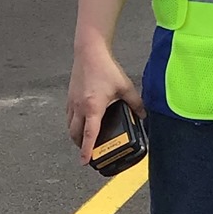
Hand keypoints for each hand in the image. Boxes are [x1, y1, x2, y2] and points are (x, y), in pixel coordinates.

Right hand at [67, 37, 143, 162]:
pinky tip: (81, 122)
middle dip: (80, 146)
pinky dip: (73, 123)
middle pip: (75, 134)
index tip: (85, 161)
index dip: (87, 150)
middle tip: (89, 152)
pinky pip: (69, 116)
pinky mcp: (70, 97)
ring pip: (70, 126)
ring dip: (75, 135)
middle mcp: (80, 107)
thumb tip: (143, 115)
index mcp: (93, 107)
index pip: (89, 134)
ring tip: (84, 140)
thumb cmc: (105, 68)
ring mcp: (72, 102)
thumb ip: (136, 103)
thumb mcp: (125, 87)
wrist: (89, 52)